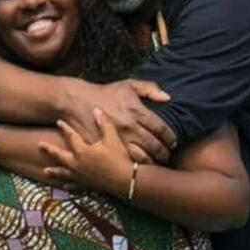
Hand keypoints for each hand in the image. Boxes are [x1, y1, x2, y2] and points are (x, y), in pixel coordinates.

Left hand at [38, 108, 131, 195]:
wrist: (127, 181)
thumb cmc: (120, 158)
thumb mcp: (112, 138)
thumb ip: (104, 123)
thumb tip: (97, 110)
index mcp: (82, 151)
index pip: (70, 136)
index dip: (65, 128)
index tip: (58, 122)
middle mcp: (77, 164)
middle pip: (59, 155)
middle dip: (49, 150)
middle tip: (39, 145)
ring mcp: (80, 176)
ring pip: (63, 173)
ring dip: (54, 171)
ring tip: (45, 171)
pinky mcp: (87, 185)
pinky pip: (74, 185)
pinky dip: (68, 184)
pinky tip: (64, 185)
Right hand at [61, 78, 175, 163]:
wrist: (77, 101)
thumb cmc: (104, 93)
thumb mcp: (128, 85)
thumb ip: (150, 89)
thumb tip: (168, 98)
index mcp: (137, 111)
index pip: (162, 129)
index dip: (170, 138)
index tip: (172, 142)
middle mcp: (130, 126)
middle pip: (154, 146)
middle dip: (164, 153)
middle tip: (166, 155)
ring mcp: (117, 139)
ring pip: (142, 157)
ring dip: (151, 162)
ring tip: (154, 162)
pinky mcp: (106, 147)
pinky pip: (124, 161)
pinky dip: (134, 165)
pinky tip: (137, 164)